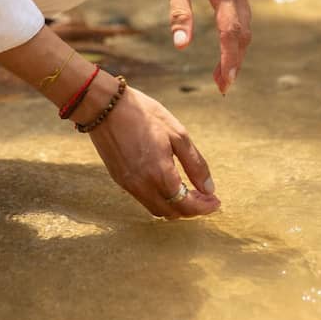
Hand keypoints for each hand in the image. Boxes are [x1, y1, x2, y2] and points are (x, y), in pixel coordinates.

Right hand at [88, 85, 219, 218]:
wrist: (105, 107)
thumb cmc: (144, 115)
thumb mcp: (177, 134)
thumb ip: (195, 164)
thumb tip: (209, 188)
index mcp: (160, 173)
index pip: (186, 205)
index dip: (203, 207)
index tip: (215, 201)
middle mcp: (143, 185)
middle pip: (171, 212)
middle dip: (191, 209)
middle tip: (205, 198)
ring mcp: (129, 184)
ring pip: (156, 209)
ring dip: (174, 206)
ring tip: (188, 193)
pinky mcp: (119, 179)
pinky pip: (143, 199)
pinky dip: (159, 199)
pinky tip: (167, 185)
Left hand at [160, 0, 251, 93]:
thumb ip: (178, 13)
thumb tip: (182, 46)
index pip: (230, 30)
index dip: (228, 59)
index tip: (223, 81)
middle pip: (242, 32)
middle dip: (234, 61)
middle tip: (222, 87)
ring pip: (245, 25)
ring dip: (236, 51)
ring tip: (221, 75)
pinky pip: (242, 15)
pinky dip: (236, 36)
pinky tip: (226, 49)